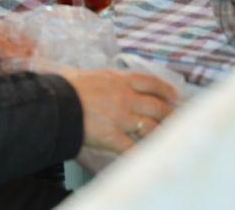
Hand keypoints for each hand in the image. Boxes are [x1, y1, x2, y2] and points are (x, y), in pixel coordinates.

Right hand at [62, 69, 178, 154]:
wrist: (56, 103)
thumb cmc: (69, 87)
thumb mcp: (93, 75)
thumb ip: (109, 80)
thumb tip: (112, 81)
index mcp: (120, 80)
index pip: (151, 82)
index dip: (166, 90)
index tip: (175, 95)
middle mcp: (126, 97)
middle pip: (157, 106)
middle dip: (171, 114)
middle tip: (178, 119)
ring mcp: (121, 118)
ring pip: (151, 127)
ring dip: (162, 134)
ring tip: (169, 139)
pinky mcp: (113, 137)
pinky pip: (133, 148)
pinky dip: (142, 154)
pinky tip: (148, 158)